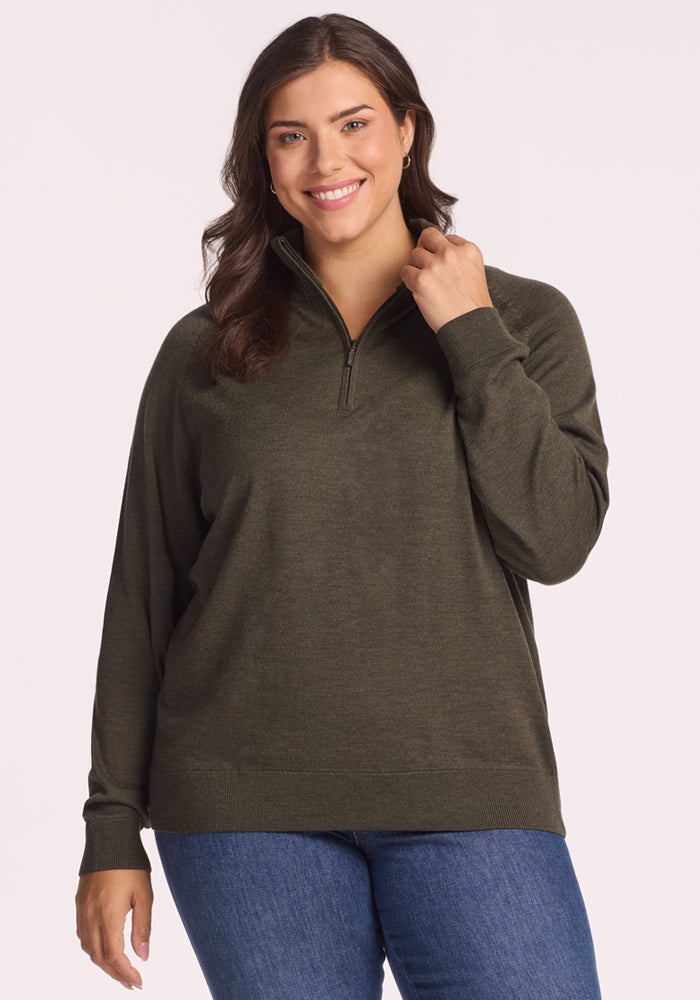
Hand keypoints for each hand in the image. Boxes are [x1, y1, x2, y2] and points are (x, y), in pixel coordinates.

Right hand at [76, 869, 152, 990]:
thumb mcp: (144, 894)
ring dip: (103, 964)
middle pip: (99, 957)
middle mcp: (91, 915)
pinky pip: (83, 935)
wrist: (110, 837)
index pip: (114, 956)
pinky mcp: (80, 903)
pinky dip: (93, 948)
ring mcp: (83, 910)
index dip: (126, 973)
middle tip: (131, 983)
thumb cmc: (130, 863)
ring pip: (88, 948)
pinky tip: (105, 949)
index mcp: (109, 914)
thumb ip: (142, 927)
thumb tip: (143, 956)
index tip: (139, 982)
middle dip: (115, 974)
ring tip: (120, 970)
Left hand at [400, 227, 493, 332]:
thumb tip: (436, 251)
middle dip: (425, 249)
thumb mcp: (475, 272)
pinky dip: (409, 281)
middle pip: (428, 236)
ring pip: (415, 254)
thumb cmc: (472, 305)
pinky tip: (420, 291)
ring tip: (428, 285)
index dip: (441, 251)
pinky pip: (405, 271)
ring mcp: (435, 265)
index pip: (447, 238)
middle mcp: (452, 253)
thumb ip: (459, 258)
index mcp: (469, 250)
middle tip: (428, 267)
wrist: (470, 326)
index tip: (444, 266)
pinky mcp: (421, 280)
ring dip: (417, 268)